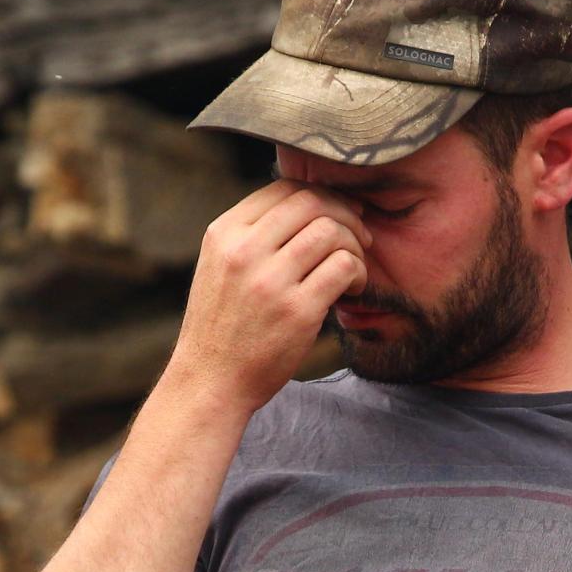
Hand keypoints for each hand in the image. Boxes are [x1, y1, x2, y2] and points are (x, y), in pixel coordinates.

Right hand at [167, 179, 370, 411]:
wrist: (209, 382)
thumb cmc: (223, 325)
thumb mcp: (220, 267)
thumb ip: (253, 236)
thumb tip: (306, 206)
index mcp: (224, 233)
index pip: (284, 189)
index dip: (323, 195)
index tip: (341, 212)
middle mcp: (244, 250)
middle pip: (312, 202)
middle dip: (346, 213)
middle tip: (361, 235)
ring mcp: (270, 280)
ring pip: (331, 232)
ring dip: (355, 245)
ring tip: (355, 267)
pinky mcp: (297, 311)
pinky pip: (343, 267)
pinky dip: (358, 273)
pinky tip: (352, 288)